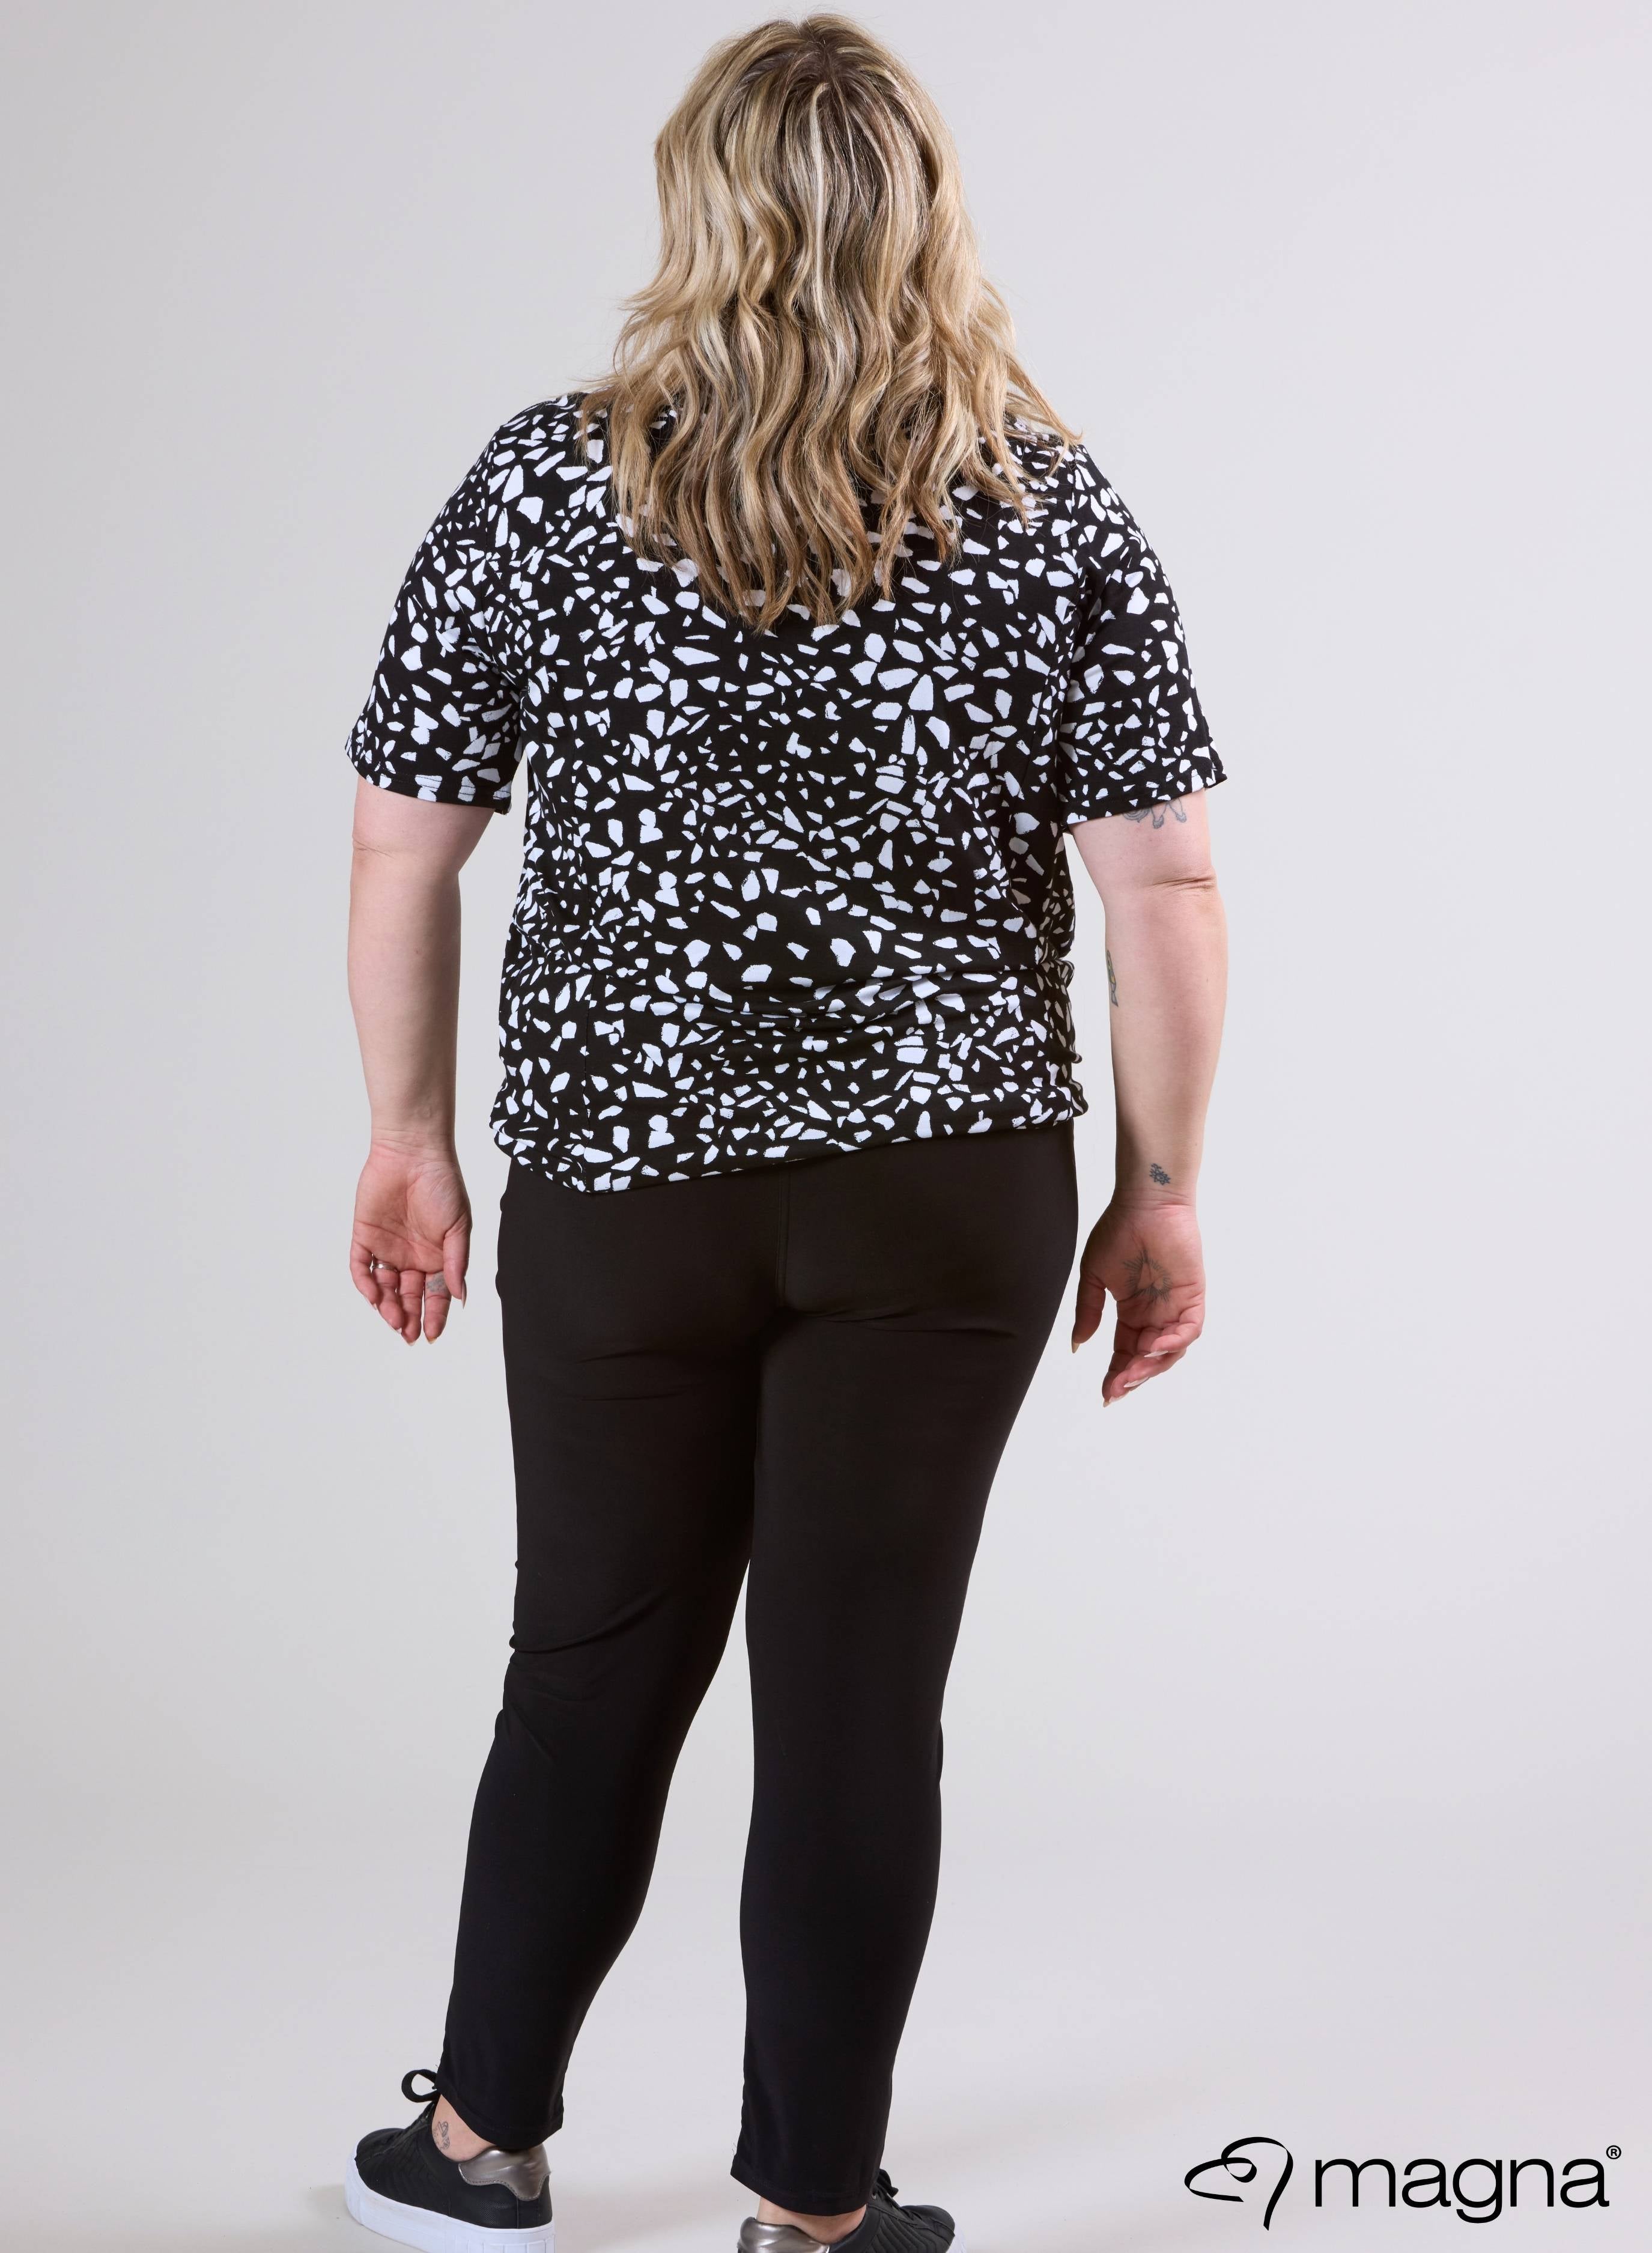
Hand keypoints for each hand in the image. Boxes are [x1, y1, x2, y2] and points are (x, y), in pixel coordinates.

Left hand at [350, 1142, 470, 1342]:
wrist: (414, 1153)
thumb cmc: (443, 1184)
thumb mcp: (459, 1227)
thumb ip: (456, 1263)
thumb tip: (459, 1297)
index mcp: (436, 1257)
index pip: (435, 1295)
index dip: (435, 1315)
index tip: (432, 1334)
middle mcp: (411, 1257)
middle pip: (407, 1297)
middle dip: (409, 1318)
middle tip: (410, 1334)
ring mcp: (387, 1248)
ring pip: (383, 1288)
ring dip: (388, 1306)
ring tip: (395, 1319)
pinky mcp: (364, 1236)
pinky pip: (360, 1267)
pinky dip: (365, 1284)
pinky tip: (374, 1296)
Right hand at [1071, 1199, 1205, 1403]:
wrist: (1144, 1202)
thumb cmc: (1118, 1231)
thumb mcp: (1094, 1276)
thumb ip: (1088, 1311)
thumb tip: (1078, 1344)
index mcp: (1132, 1312)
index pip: (1124, 1352)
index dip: (1116, 1374)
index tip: (1105, 1394)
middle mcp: (1156, 1314)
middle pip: (1147, 1359)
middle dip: (1132, 1377)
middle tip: (1116, 1389)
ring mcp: (1176, 1307)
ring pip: (1170, 1351)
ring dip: (1152, 1366)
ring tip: (1132, 1372)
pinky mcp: (1193, 1296)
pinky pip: (1189, 1330)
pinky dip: (1173, 1343)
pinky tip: (1153, 1347)